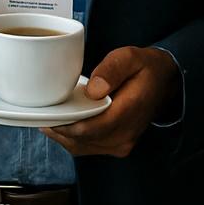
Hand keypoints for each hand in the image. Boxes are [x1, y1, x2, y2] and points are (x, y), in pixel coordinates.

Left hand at [43, 46, 178, 156]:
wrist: (162, 82)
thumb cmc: (143, 67)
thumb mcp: (129, 57)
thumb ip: (112, 70)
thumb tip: (94, 90)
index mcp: (130, 112)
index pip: (92, 127)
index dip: (66, 124)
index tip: (49, 113)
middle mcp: (126, 134)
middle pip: (82, 139)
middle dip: (59, 127)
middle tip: (41, 112)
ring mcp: (121, 144)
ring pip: (81, 147)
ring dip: (62, 134)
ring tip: (47, 117)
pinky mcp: (116, 146)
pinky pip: (86, 148)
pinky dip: (70, 138)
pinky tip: (60, 125)